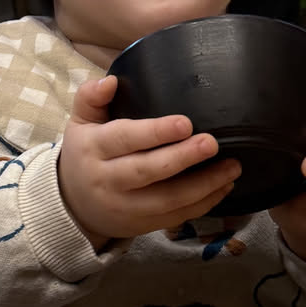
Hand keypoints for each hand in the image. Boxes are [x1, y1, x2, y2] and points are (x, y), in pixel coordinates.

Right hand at [57, 75, 242, 247]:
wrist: (73, 206)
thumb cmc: (86, 153)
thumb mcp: (79, 122)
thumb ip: (91, 97)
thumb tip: (111, 81)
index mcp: (93, 149)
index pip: (124, 139)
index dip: (155, 132)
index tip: (186, 123)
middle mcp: (107, 180)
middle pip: (147, 171)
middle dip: (182, 158)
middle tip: (212, 143)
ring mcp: (125, 207)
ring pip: (166, 200)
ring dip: (203, 185)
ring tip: (232, 167)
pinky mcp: (142, 225)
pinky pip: (176, 217)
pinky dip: (203, 204)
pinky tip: (224, 187)